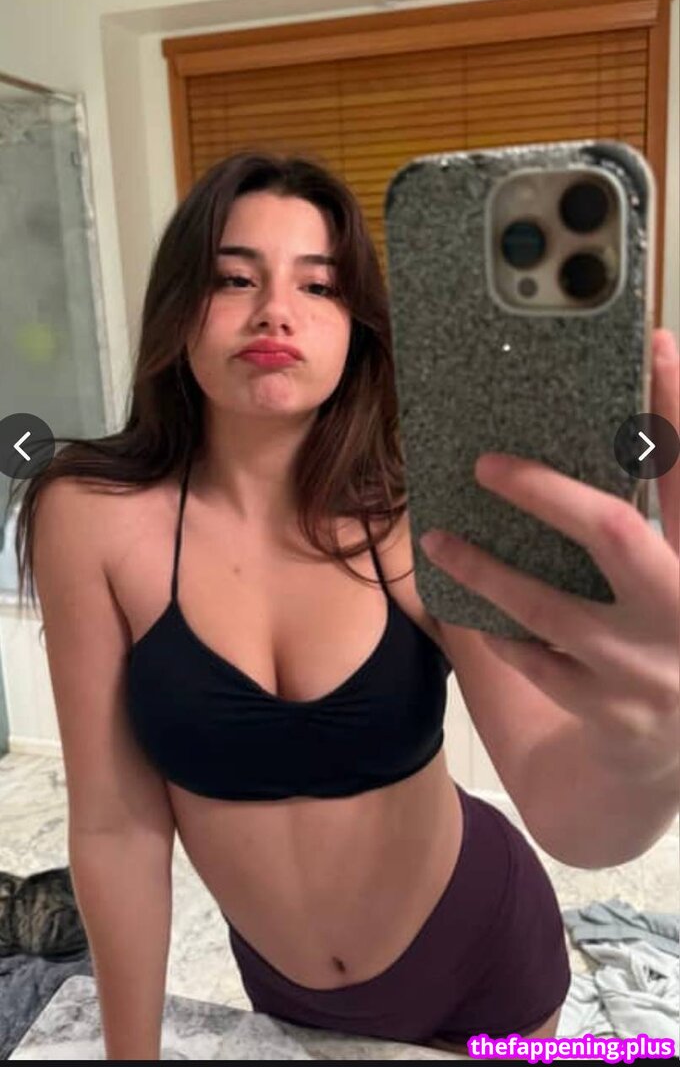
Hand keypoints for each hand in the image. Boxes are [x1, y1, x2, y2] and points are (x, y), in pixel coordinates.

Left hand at [420, 329, 679, 783]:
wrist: (671, 764)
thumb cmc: (668, 645)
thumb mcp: (674, 577)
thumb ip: (645, 530)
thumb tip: (580, 447)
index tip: (654, 346)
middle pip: (617, 533)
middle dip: (547, 492)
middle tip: (486, 463)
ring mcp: (650, 672)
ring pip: (552, 608)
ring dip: (487, 569)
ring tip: (438, 538)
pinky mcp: (610, 715)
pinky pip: (533, 661)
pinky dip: (496, 628)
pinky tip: (469, 606)